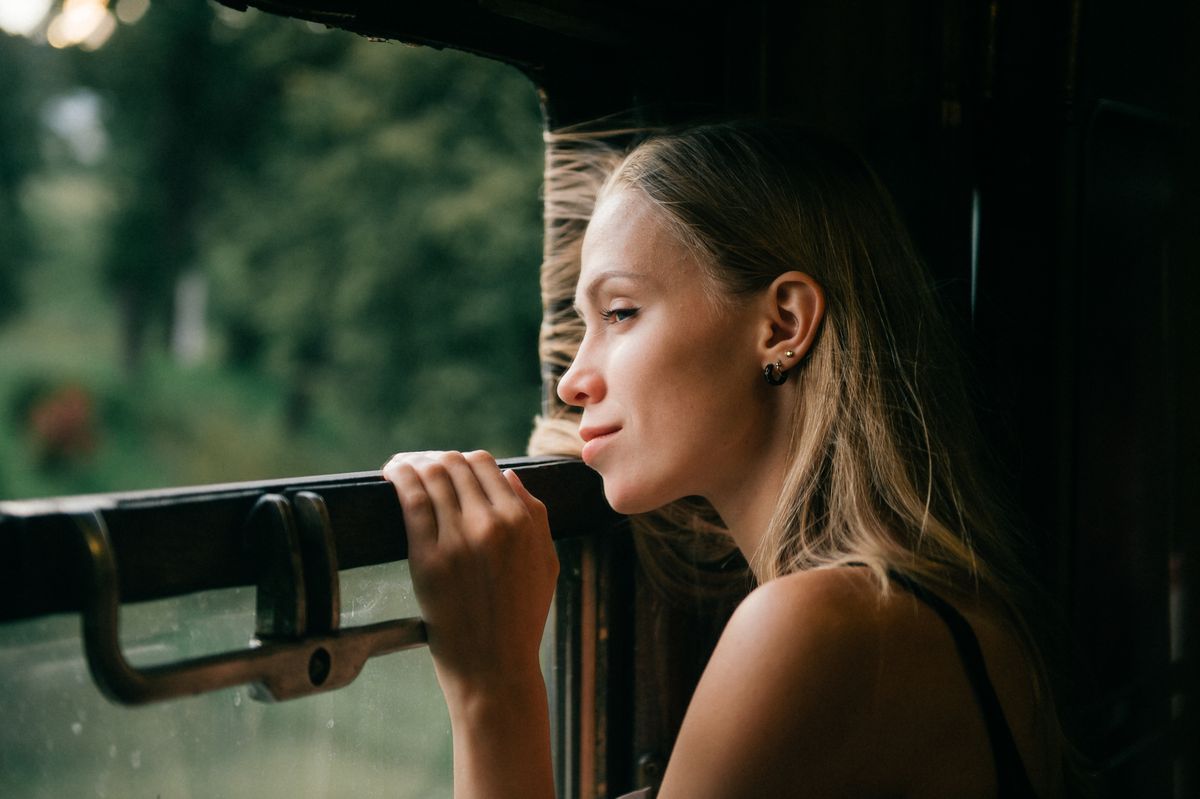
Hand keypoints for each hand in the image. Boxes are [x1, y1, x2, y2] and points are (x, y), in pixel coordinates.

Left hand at [382, 450, 558, 701]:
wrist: (495, 669)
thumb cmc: (521, 619)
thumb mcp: (547, 563)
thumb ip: (535, 516)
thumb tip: (510, 476)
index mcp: (521, 522)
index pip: (485, 465)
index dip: (463, 460)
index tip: (448, 466)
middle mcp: (490, 524)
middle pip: (454, 464)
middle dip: (435, 458)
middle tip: (420, 465)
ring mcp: (457, 540)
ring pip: (431, 476)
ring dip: (413, 462)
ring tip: (400, 466)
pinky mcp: (427, 558)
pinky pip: (410, 500)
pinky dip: (399, 477)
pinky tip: (391, 475)